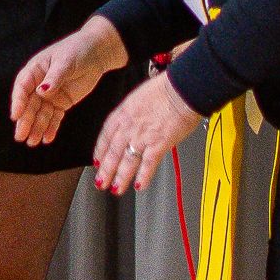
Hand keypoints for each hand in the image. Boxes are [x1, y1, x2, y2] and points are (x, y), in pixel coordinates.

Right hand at [10, 13, 126, 145]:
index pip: (23, 88)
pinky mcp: (61, 102)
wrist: (96, 53)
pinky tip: (47, 138)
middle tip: (21, 136)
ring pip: (40, 114)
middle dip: (25, 121)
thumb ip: (54, 77)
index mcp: (35, 70)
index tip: (16, 116)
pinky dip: (51, 128)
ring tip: (33, 142)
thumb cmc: (77, 50)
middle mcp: (39, 84)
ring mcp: (50, 95)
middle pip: (30, 105)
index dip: (18, 102)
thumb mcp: (66, 62)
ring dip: (36, 128)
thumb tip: (41, 92)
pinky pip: (54, 117)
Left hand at [91, 69, 206, 194]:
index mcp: (122, 114)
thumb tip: (132, 123)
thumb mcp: (139, 97)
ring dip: (120, 177)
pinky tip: (139, 185)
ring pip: (127, 161)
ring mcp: (142, 137)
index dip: (100, 151)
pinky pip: (148, 164)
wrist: (181, 90)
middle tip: (101, 182)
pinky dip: (143, 176)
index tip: (97, 161)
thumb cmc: (165, 90)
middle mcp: (129, 127)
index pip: (105, 136)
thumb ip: (133, 113)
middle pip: (113, 152)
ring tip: (116, 189)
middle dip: (106, 170)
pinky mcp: (158, 144)